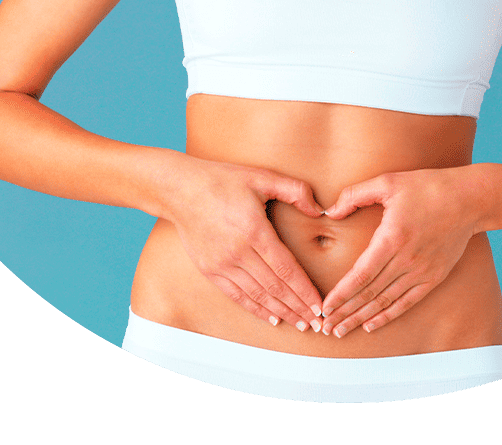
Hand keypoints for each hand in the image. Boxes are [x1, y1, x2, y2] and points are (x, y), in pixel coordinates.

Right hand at [161, 155, 325, 332]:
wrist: (181, 189)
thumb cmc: (224, 180)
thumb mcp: (262, 177)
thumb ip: (295, 190)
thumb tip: (319, 210)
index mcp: (255, 231)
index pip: (286, 269)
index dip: (305, 291)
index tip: (319, 306)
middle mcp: (238, 252)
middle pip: (275, 288)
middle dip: (298, 307)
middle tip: (317, 323)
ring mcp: (222, 264)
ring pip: (258, 295)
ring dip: (281, 312)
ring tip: (300, 323)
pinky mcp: (210, 270)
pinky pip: (236, 295)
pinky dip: (256, 309)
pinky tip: (271, 317)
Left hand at [319, 166, 488, 337]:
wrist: (469, 199)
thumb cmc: (426, 186)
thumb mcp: (388, 182)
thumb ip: (355, 195)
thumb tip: (331, 211)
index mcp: (392, 238)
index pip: (360, 275)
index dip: (341, 294)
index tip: (325, 307)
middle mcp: (406, 260)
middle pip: (370, 293)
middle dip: (345, 312)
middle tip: (325, 327)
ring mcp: (421, 271)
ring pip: (385, 302)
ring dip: (361, 318)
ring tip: (341, 330)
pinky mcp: (434, 276)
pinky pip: (407, 302)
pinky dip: (388, 316)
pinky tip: (371, 325)